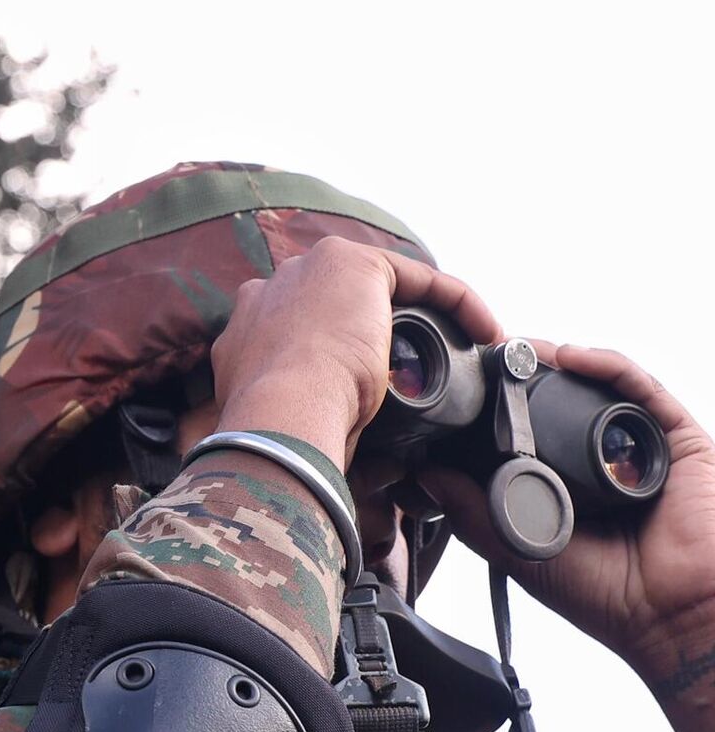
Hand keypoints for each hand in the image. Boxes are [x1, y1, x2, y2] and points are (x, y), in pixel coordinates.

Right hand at [212, 238, 503, 469]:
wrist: (278, 416)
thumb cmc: (279, 438)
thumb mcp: (286, 428)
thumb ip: (307, 422)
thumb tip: (359, 467)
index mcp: (244, 332)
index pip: (296, 327)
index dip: (332, 349)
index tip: (365, 381)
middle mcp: (270, 291)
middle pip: (337, 301)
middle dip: (374, 327)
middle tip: (415, 368)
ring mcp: (308, 271)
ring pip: (381, 289)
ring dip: (425, 316)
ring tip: (459, 351)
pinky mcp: (354, 264)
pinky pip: (420, 279)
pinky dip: (460, 303)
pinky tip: (486, 334)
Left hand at [417, 343, 714, 731]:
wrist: (669, 614)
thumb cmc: (603, 594)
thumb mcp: (519, 550)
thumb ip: (473, 513)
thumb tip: (425, 476)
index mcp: (562, 486)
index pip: (524, 436)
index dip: (494, 411)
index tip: (458, 392)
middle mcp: (598, 462)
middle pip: (560, 404)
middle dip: (523, 378)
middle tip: (483, 359)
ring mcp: (638, 447)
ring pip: (598, 388)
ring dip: (558, 362)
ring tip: (517, 349)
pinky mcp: (676, 438)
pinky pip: (642, 389)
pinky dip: (606, 366)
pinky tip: (571, 356)